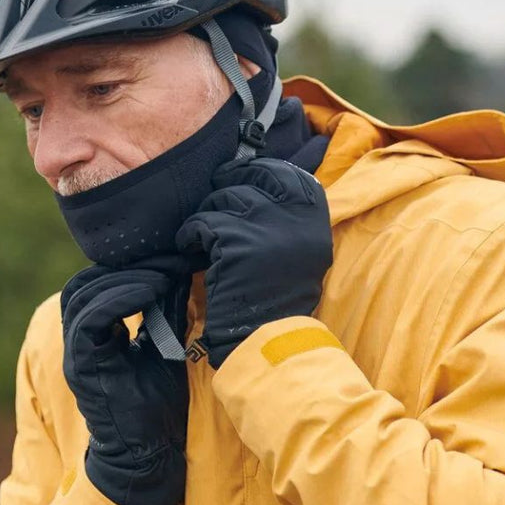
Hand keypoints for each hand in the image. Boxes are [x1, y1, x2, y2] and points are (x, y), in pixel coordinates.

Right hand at [61, 267, 188, 504]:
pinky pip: (90, 319)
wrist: (150, 458)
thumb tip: (181, 270)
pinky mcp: (82, 367)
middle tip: (165, 259)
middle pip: (83, 284)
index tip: (167, 255)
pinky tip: (152, 290)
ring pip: (83, 295)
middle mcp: (79, 342)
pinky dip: (120, 299)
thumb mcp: (165, 346)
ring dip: (125, 278)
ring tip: (162, 273)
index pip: (95, 284)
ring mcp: (77, 355)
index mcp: (95, 336)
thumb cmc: (159, 407)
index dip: (127, 266)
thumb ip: (166, 311)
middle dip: (124, 266)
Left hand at [176, 157, 332, 368]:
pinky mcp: (234, 240)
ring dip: (210, 212)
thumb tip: (261, 183)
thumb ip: (291, 217)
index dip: (262, 170)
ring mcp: (264, 224)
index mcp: (314, 217)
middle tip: (218, 191)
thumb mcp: (304, 250)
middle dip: (232, 180)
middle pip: (256, 175)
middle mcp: (294, 215)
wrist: (267, 334)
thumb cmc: (281, 295)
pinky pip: (202, 222)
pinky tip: (190, 247)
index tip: (244, 176)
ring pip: (225, 198)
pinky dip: (190, 234)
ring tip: (205, 233)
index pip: (288, 173)